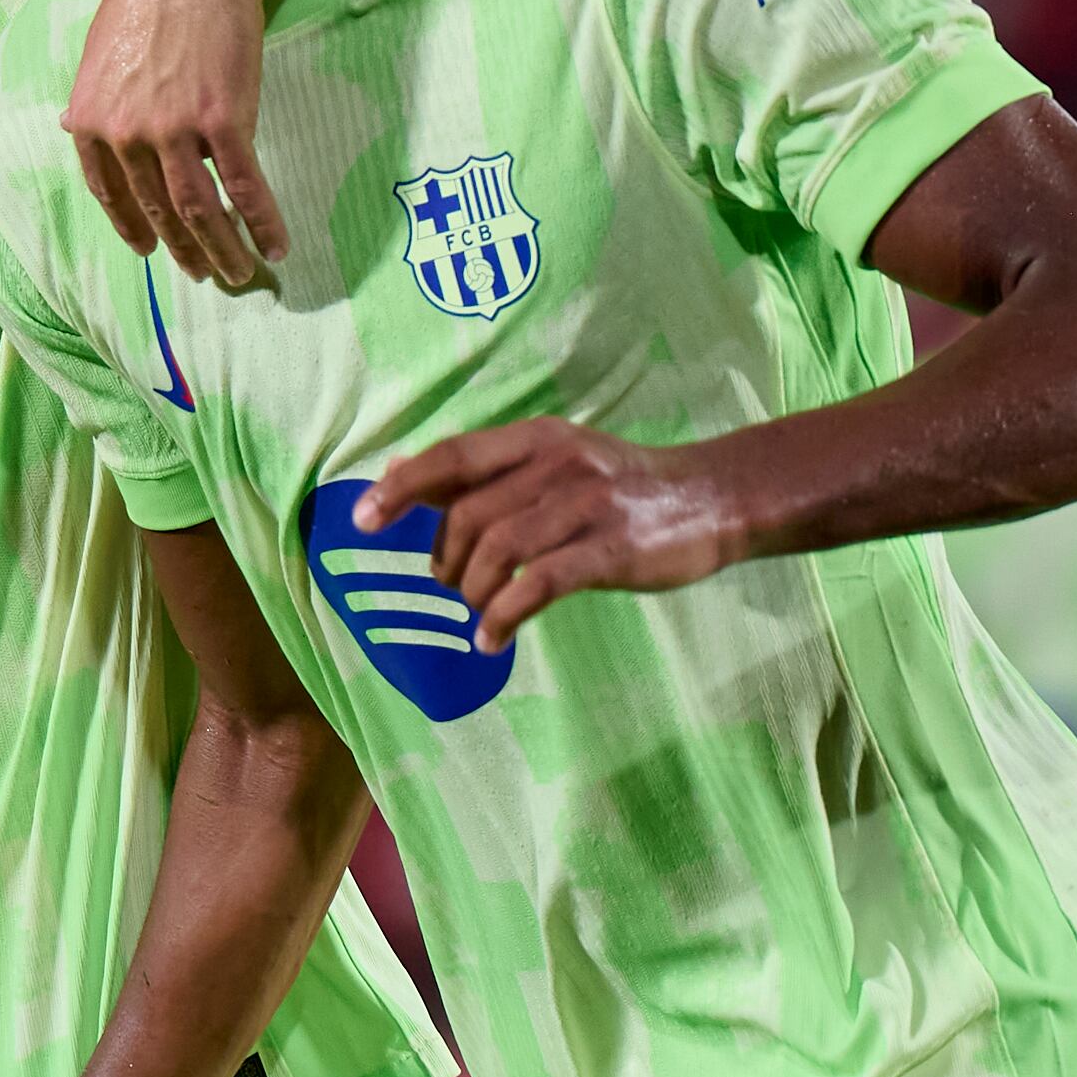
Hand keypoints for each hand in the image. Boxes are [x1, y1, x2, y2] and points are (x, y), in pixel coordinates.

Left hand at [62, 0, 284, 288]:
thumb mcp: (101, 47)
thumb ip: (92, 97)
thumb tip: (72, 129)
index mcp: (91, 117)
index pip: (107, 192)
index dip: (130, 228)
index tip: (151, 251)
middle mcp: (126, 131)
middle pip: (159, 210)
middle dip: (186, 252)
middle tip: (207, 275)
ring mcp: (174, 128)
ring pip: (200, 212)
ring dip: (224, 252)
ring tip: (242, 274)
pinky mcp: (224, 119)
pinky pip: (245, 187)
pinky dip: (262, 223)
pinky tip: (276, 244)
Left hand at [364, 418, 739, 649]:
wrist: (713, 498)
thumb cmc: (621, 487)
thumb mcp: (554, 461)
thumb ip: (484, 473)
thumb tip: (403, 476)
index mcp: (536, 440)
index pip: (453, 457)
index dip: (402, 487)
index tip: (363, 519)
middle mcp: (556, 465)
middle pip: (470, 515)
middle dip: (446, 559)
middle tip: (451, 584)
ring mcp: (586, 507)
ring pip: (498, 550)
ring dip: (472, 590)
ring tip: (475, 610)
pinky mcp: (612, 552)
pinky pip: (539, 586)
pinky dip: (504, 615)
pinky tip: (492, 637)